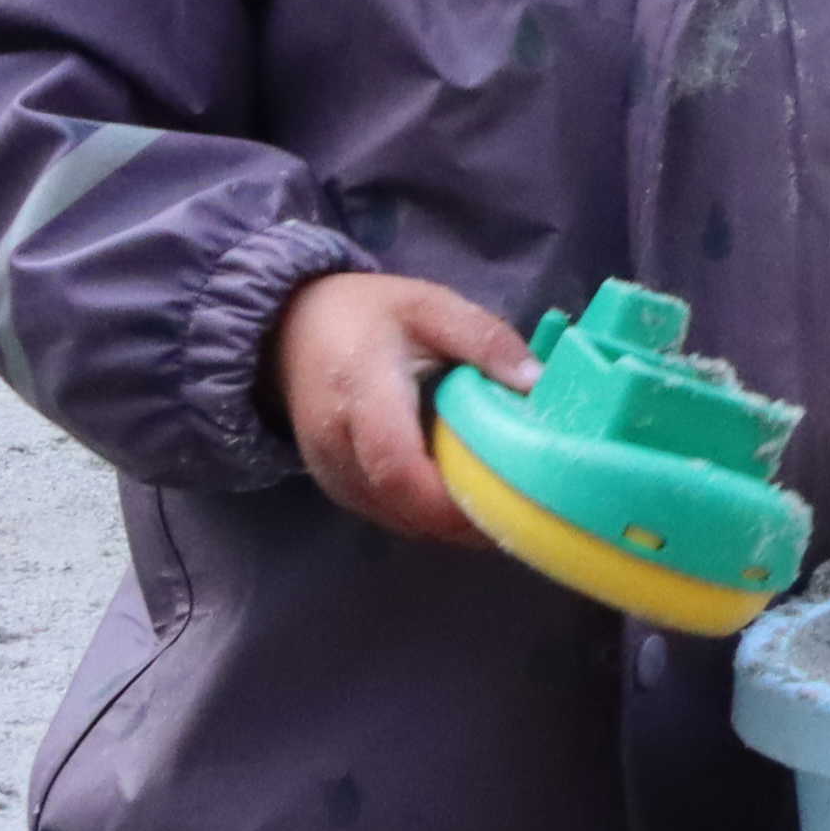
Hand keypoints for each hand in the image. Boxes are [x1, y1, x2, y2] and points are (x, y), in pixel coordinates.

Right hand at [273, 266, 529, 550]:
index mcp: (361, 394)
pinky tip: (464, 504)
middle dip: (458, 520)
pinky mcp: (333, 483)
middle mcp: (336, 444)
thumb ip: (484, 339)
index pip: (396, 465)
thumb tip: (537, 381)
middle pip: (398, 504)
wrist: (293, 328)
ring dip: (445, 525)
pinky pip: (384, 512)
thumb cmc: (368, 314)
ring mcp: (328, 470)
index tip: (503, 502)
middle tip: (522, 516)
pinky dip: (425, 517)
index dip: (446, 498)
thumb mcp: (431, 306)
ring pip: (392, 517)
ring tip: (504, 513)